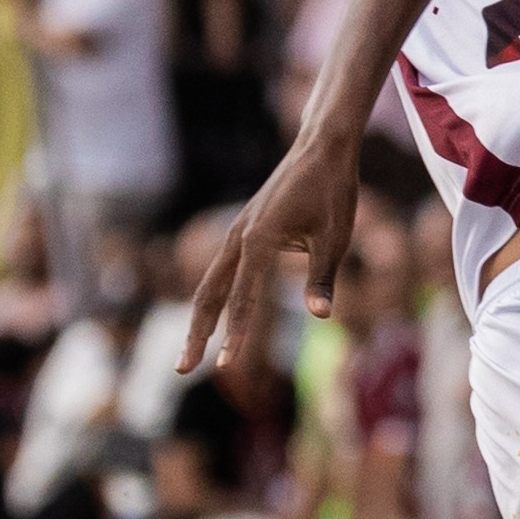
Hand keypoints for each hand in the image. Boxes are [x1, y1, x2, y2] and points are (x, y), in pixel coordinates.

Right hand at [182, 126, 360, 378]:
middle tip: (184, 370)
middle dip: (197, 334)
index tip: (227, 367)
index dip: (236, 336)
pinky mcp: (244, 229)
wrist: (322, 148)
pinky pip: (224, 269)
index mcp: (259, 240)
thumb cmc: (333, 191)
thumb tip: (322, 316)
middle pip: (209, 294)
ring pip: (211, 282)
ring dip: (201, 317)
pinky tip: (218, 315)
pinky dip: (216, 296)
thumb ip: (323, 278)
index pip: (243, 299)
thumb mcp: (335, 237)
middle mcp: (239, 237)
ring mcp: (238, 232)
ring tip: (193, 350)